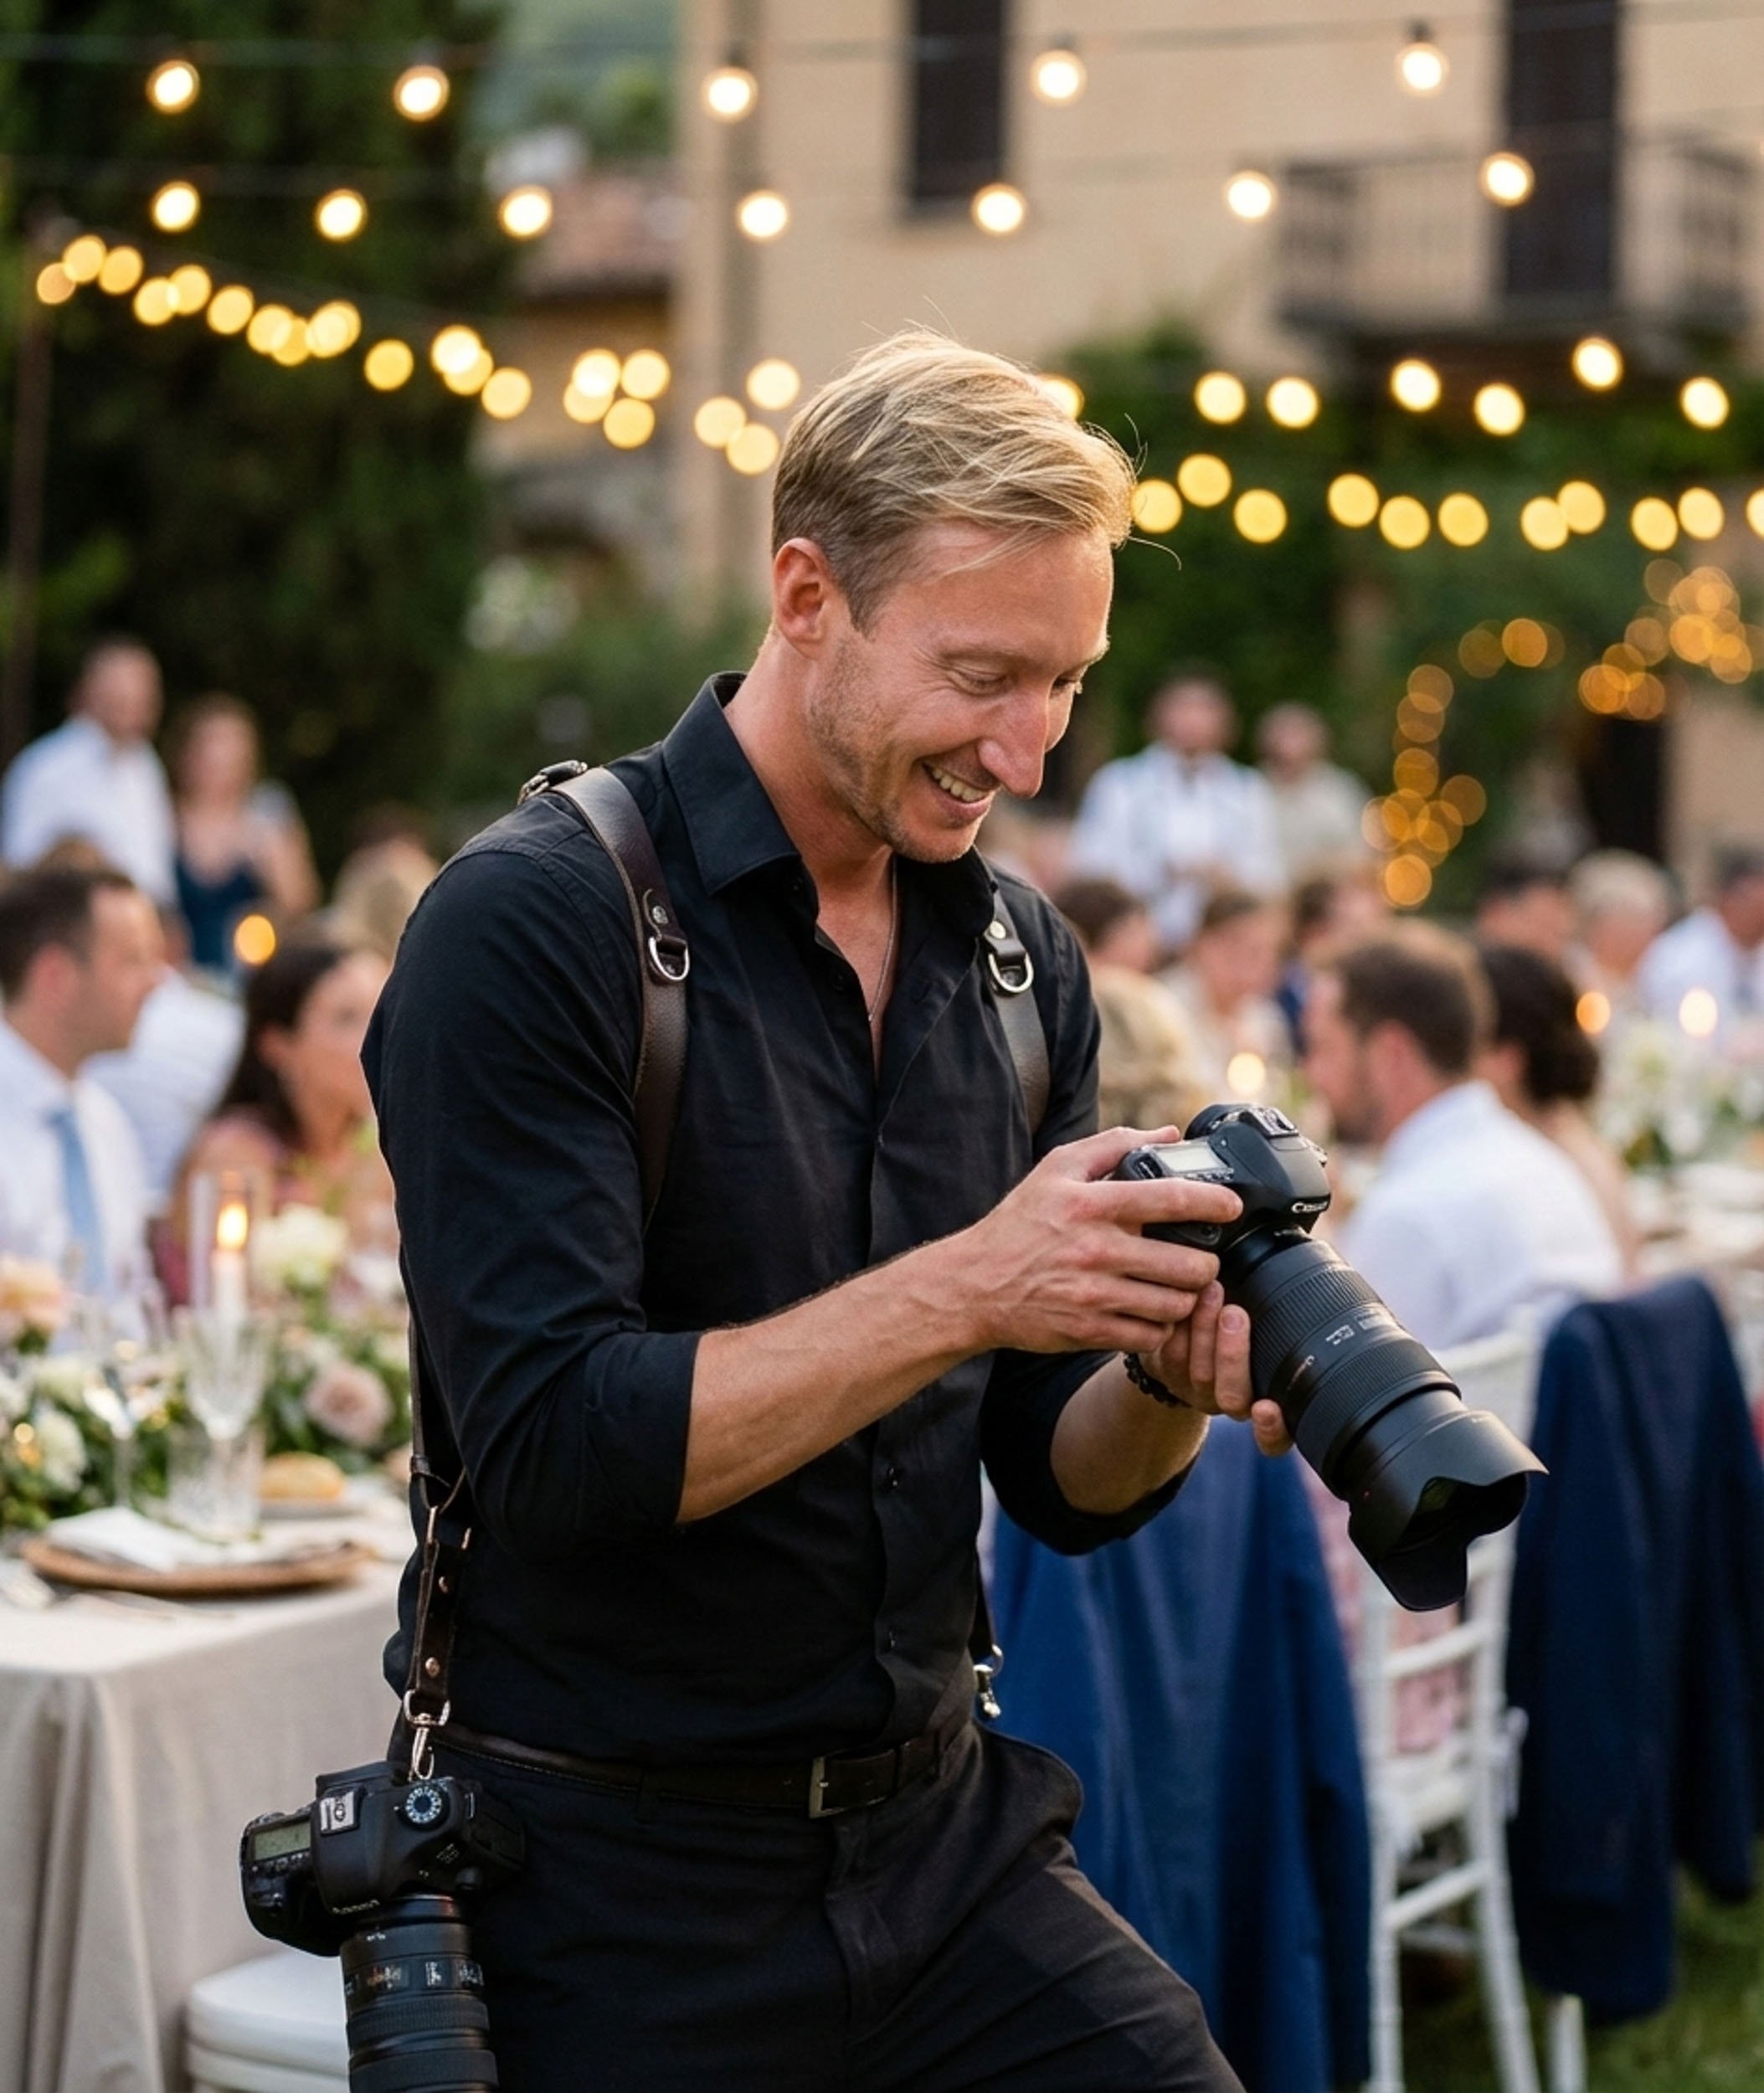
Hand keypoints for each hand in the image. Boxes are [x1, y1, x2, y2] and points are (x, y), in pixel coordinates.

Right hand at [959, 1124, 1238, 1357]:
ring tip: (1179, 1288)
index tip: (1233, 1205)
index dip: (1214, 1202)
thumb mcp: (1055, 1170)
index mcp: (1092, 1205)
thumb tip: (1166, 1133)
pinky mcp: (1090, 1331)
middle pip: (1187, 1264)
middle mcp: (1097, 1250)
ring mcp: (1095, 1295)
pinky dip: (1161, 1328)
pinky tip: (1152, 1313)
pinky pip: (1151, 1336)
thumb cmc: (1019, 1225)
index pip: (1170, 1199)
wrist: (974, 1285)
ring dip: (1186, 1298)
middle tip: (1202, 1259)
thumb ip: (1112, 1145)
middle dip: (1205, 1264)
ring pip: (1175, 1305)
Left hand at [1137, 1285, 1292, 1456]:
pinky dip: (1180, 1322)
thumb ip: (1282, 1325)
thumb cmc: (1242, 1326)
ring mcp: (1197, 1391)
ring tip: (1211, 1290)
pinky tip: (1188, 1294)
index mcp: (1268, 1402)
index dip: (1272, 1430)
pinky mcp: (1168, 1373)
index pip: (1277, 1437)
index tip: (1267, 1408)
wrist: (1191, 1329)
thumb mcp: (1270, 1328)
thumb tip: (1308, 1293)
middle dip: (1233, 1354)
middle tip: (1234, 1313)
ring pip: (1199, 1371)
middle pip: (1232, 1396)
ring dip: (1204, 1328)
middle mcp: (1233, 1403)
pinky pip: (1171, 1353)